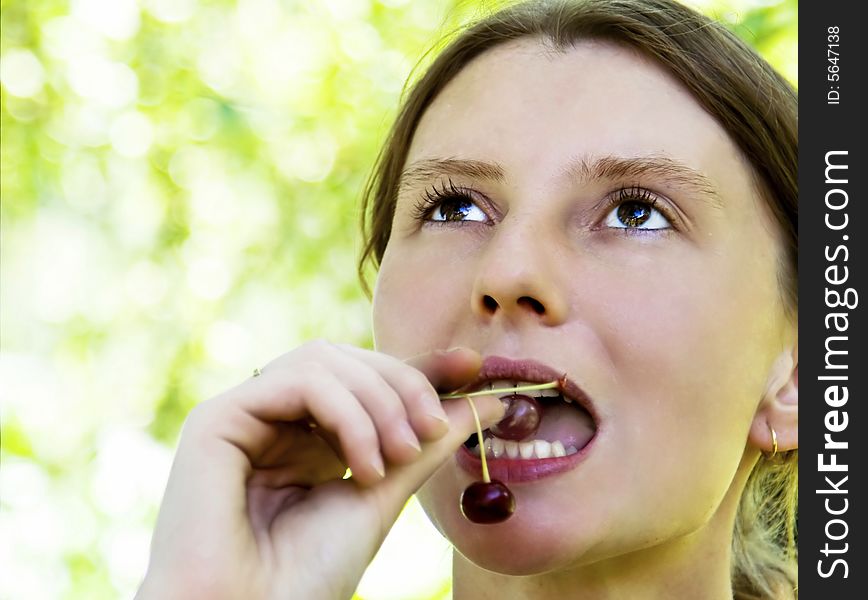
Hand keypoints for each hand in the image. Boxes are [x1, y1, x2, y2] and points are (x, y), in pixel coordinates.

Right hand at [137, 342, 503, 599]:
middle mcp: (274, 421)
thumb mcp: (383, 497)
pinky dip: (347, 413)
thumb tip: (484, 401)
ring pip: (324, 361)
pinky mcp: (218, 419)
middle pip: (347, 361)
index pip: (364, 381)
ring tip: (398, 457)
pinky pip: (299, 380)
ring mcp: (245, 417)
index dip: (418, 366)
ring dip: (379, 401)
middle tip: (433, 428)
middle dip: (403, 383)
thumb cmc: (308, 576)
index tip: (472, 364)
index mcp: (307, 439)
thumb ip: (424, 446)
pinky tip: (364, 465)